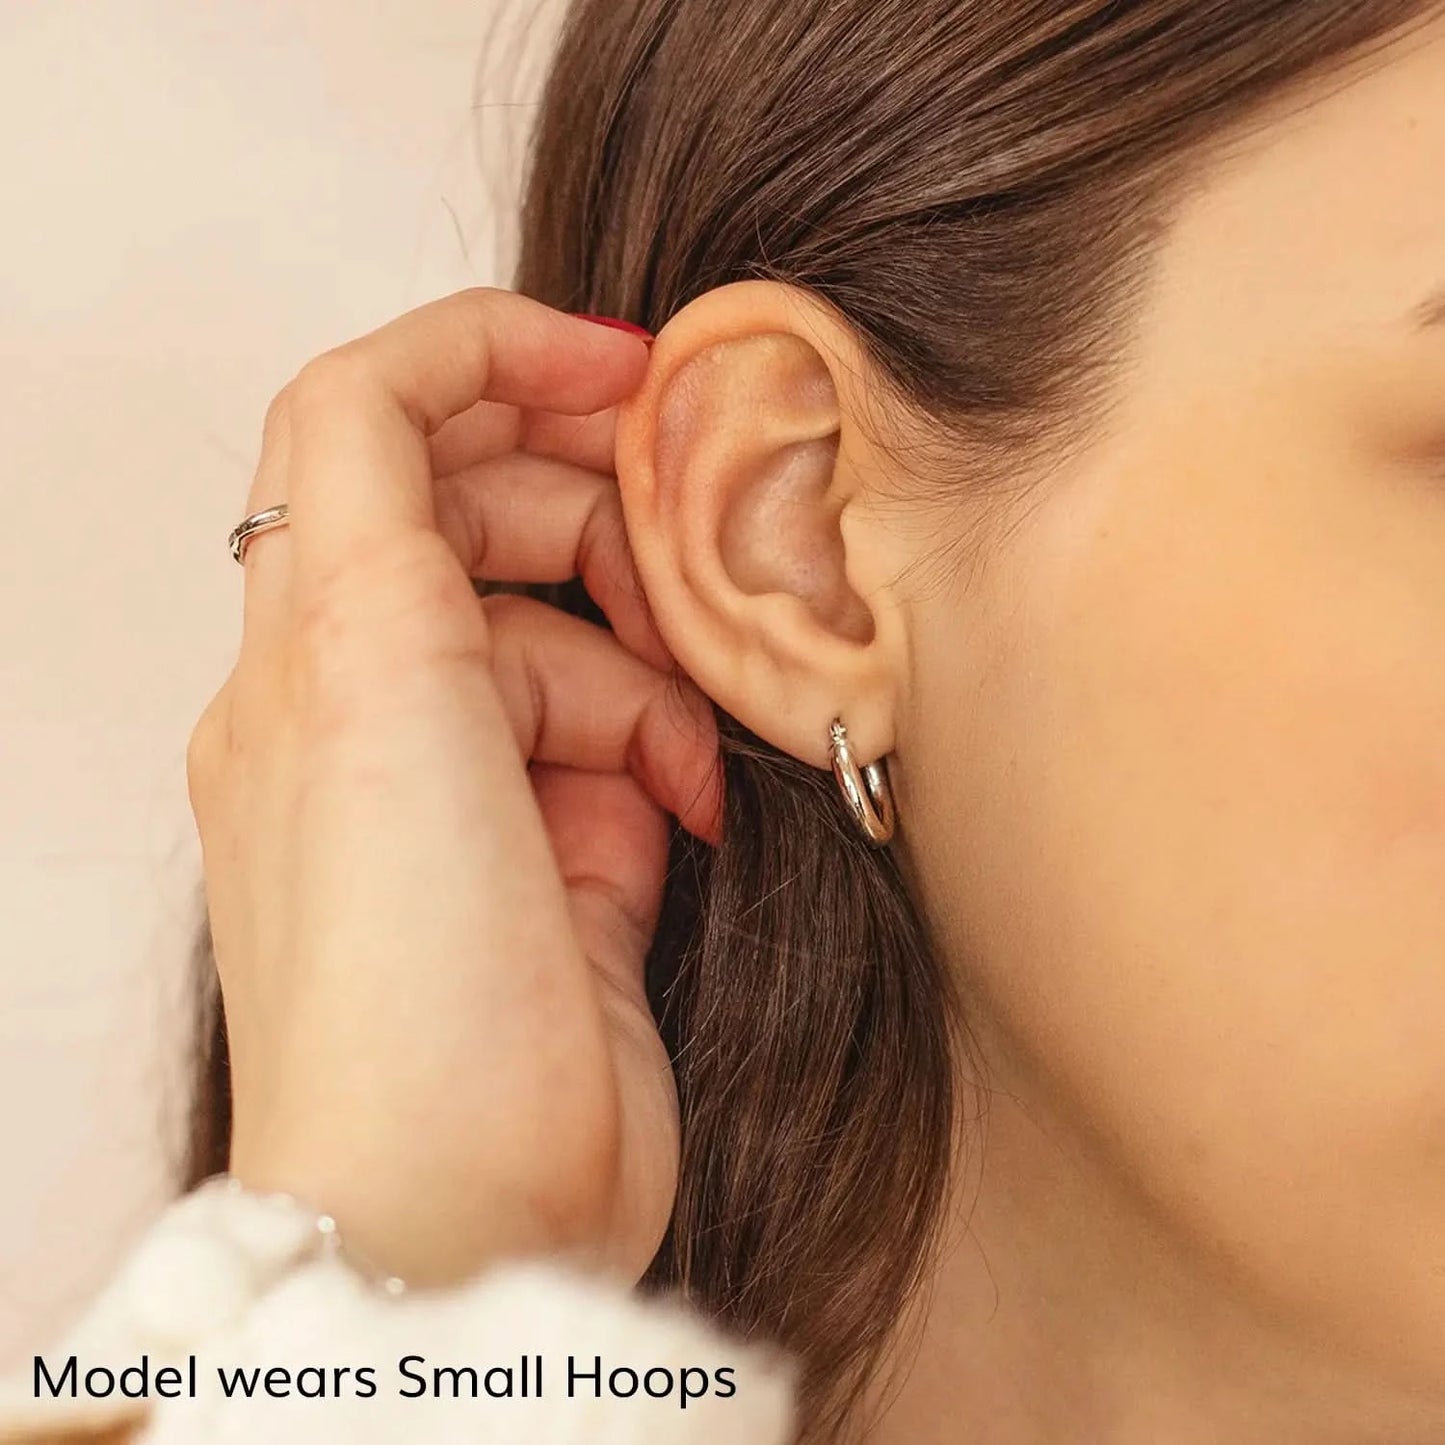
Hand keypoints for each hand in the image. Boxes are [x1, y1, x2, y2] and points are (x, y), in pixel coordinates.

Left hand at [186, 289, 722, 1287]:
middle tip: (685, 534)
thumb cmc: (404, 971)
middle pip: (485, 517)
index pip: (366, 423)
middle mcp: (372, 704)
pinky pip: (630, 747)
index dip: (491, 355)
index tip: (621, 364)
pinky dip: (671, 756)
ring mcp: (472, 785)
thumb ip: (375, 498)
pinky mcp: (561, 860)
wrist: (467, 1201)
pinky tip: (692, 812)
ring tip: (691, 730)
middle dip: (594, 509)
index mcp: (305, 650)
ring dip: (649, 660)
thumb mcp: (365, 679)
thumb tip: (435, 391)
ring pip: (579, 637)